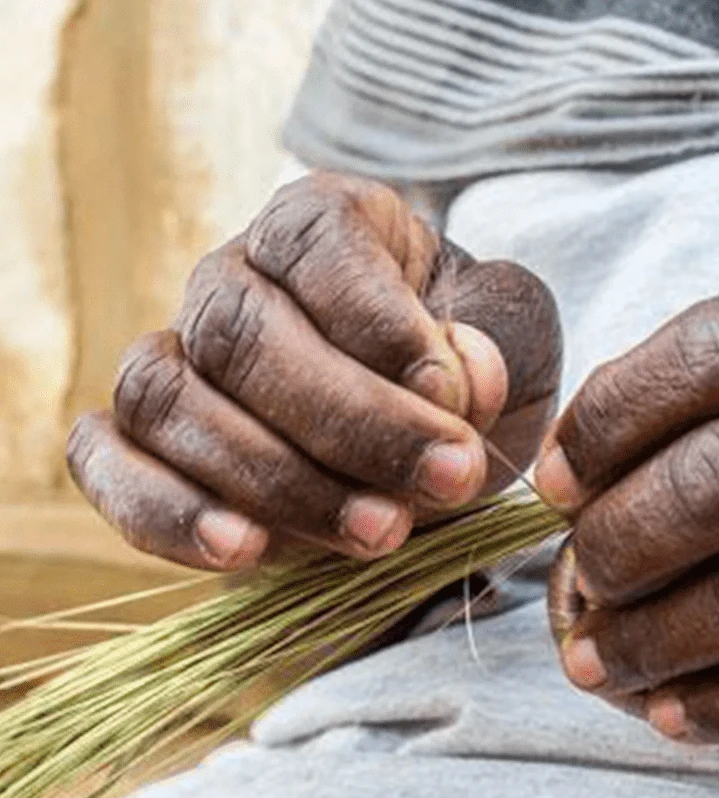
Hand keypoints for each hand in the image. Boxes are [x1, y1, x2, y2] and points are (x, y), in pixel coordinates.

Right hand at [68, 171, 561, 569]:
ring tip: (381, 534)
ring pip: (171, 400)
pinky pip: (106, 462)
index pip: (318, 245)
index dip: (384, 329)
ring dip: (278, 481)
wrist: (425, 436)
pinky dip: (164, 512)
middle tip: (448, 481)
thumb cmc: (468, 376)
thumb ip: (498, 342)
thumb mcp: (513, 343)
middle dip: (354, 424)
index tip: (458, 403)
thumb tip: (463, 375)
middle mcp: (232, 280)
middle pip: (242, 334)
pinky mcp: (141, 441)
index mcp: (321, 226)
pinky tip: (243, 551)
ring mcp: (174, 358)